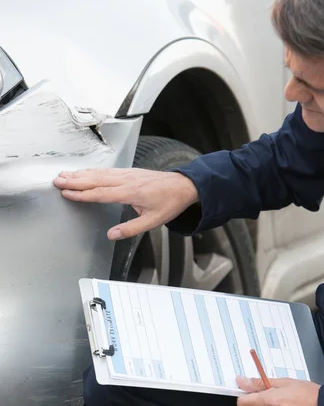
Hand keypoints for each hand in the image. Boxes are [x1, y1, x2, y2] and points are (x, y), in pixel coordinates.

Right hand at [53, 168, 198, 239]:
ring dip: (81, 174)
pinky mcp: (129, 172)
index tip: (67, 193)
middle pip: (96, 180)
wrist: (183, 186)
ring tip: (65, 175)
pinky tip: (84, 172)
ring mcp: (127, 174)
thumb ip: (130, 229)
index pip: (101, 193)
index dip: (82, 194)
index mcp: (131, 192)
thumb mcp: (153, 221)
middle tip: (58, 181)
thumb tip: (112, 235)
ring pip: (100, 173)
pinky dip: (93, 171)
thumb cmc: (170, 203)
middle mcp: (127, 180)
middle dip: (75, 180)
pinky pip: (107, 170)